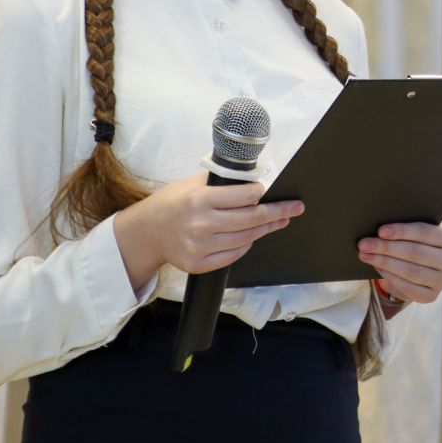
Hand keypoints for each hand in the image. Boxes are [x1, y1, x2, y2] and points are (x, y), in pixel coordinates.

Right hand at [113, 175, 302, 288]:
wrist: (146, 232)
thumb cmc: (172, 202)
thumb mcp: (192, 184)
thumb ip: (221, 183)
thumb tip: (254, 178)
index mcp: (200, 199)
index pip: (245, 196)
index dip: (262, 192)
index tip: (271, 190)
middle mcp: (201, 224)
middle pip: (251, 219)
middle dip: (277, 212)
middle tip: (295, 207)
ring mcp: (199, 247)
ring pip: (246, 238)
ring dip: (266, 228)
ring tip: (280, 220)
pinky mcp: (198, 264)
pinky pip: (233, 255)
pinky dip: (247, 245)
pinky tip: (254, 236)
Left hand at [357, 222, 441, 305]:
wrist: (421, 268)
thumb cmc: (415, 244)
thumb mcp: (415, 235)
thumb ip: (405, 230)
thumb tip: (380, 231)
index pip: (425, 232)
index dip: (402, 231)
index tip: (380, 231)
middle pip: (415, 253)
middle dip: (387, 248)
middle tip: (365, 244)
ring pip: (411, 271)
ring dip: (385, 263)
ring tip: (366, 255)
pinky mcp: (432, 296)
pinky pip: (408, 288)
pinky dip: (389, 277)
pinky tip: (377, 269)